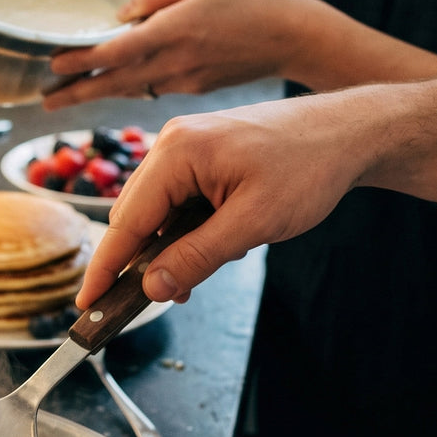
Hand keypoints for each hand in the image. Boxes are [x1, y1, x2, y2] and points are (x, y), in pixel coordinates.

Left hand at [44, 0, 307, 108]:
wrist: (291, 37)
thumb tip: (120, 14)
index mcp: (175, 30)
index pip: (117, 51)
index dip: (82, 59)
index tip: (53, 63)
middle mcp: (175, 62)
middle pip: (114, 82)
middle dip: (76, 92)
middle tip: (43, 99)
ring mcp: (183, 81)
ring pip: (129, 89)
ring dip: (95, 94)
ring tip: (62, 97)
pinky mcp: (192, 89)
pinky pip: (150, 88)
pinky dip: (125, 88)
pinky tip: (106, 85)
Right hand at [75, 92, 374, 308]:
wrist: (351, 133)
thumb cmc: (309, 166)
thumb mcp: (252, 223)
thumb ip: (197, 257)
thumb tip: (152, 287)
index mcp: (177, 151)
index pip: (125, 221)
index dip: (104, 267)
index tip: (85, 303)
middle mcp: (173, 144)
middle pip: (137, 217)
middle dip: (147, 261)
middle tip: (167, 296)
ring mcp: (187, 148)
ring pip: (159, 213)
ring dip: (175, 247)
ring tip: (214, 262)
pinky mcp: (203, 156)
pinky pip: (179, 202)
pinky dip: (191, 230)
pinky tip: (223, 241)